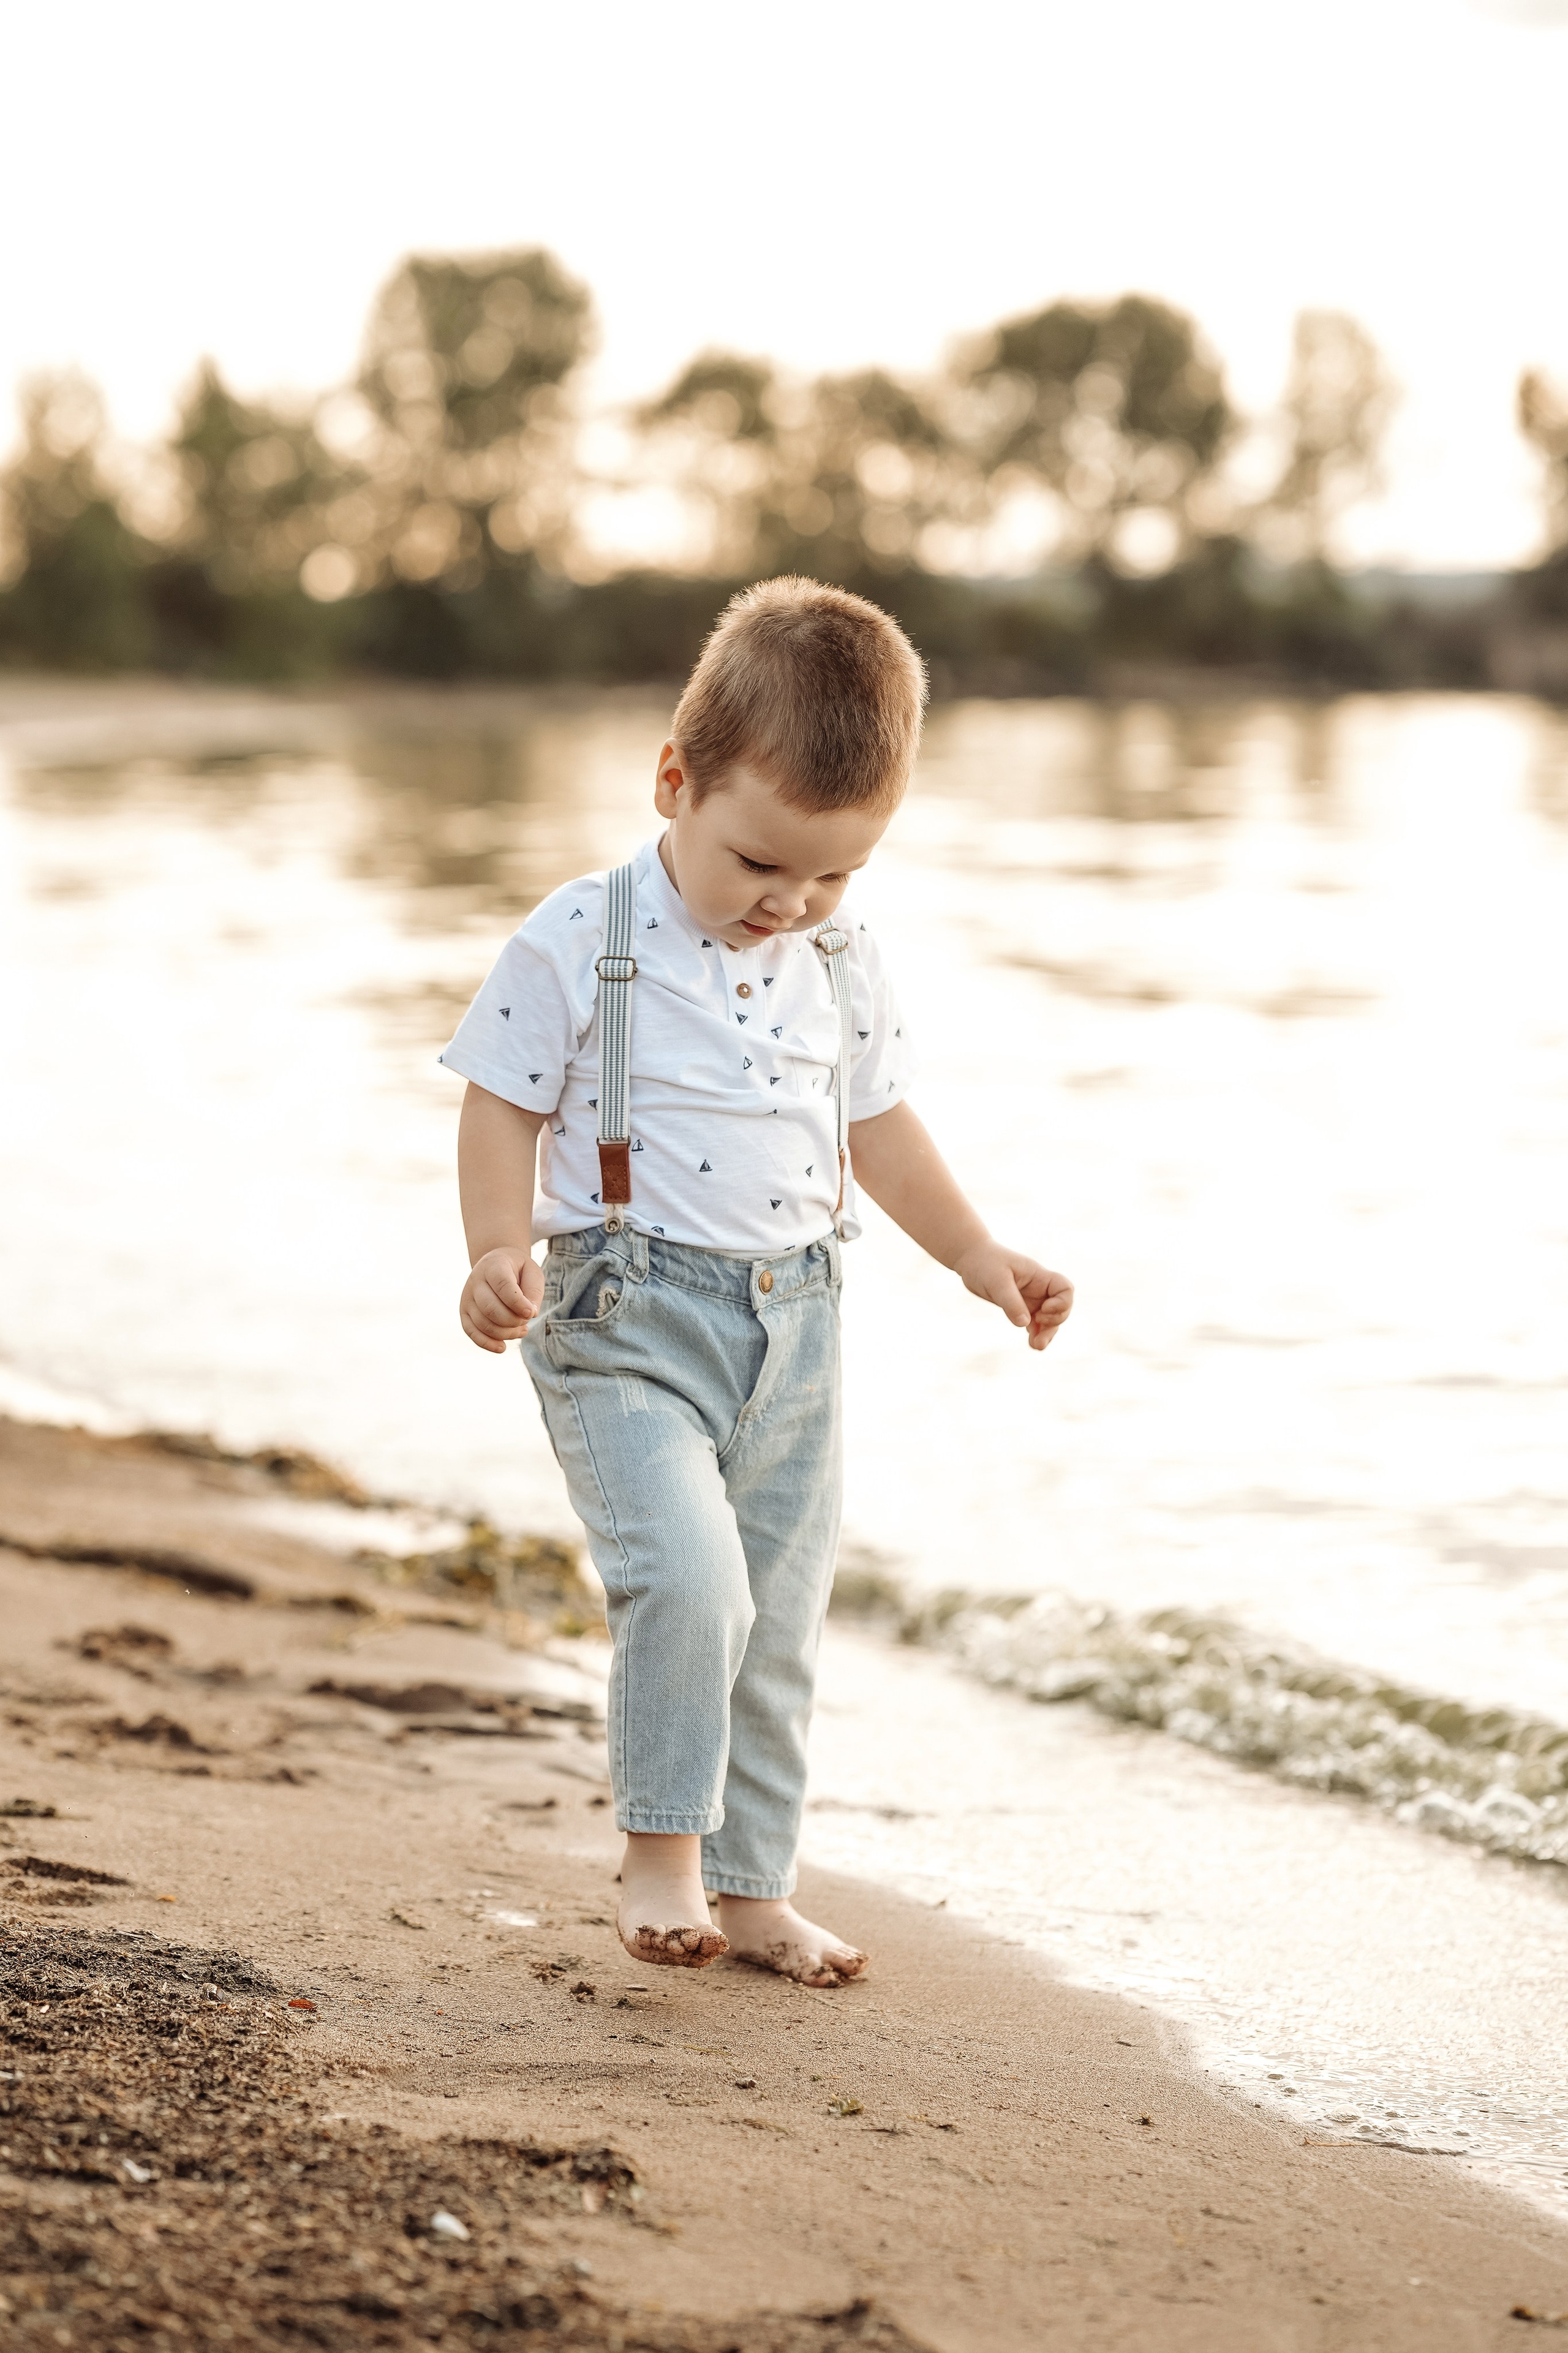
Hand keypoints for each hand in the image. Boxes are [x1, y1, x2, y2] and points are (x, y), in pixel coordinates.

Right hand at [460, 1247, 543, 1353]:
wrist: (496, 1264)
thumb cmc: (518, 1270)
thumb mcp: (532, 1272)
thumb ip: (534, 1292)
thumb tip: (530, 1314)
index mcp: (493, 1265)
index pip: (503, 1286)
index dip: (518, 1303)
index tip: (531, 1313)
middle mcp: (476, 1280)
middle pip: (490, 1308)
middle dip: (513, 1321)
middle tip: (527, 1320)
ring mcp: (467, 1297)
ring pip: (483, 1323)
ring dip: (505, 1333)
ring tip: (522, 1329)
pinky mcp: (464, 1312)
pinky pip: (471, 1332)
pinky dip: (487, 1343)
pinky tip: (502, 1347)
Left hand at [953, 1242, 1073, 1351]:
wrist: (971, 1259)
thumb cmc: (985, 1263)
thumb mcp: (996, 1281)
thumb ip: (1011, 1302)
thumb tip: (1025, 1324)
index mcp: (1039, 1277)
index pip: (1065, 1289)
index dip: (1061, 1303)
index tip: (1043, 1309)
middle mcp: (1039, 1289)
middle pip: (1061, 1308)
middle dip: (1054, 1322)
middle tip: (1036, 1328)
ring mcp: (1031, 1299)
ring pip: (1049, 1320)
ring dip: (1046, 1334)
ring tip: (1037, 1346)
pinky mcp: (1020, 1308)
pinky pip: (1035, 1324)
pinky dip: (1036, 1334)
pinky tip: (1031, 1343)